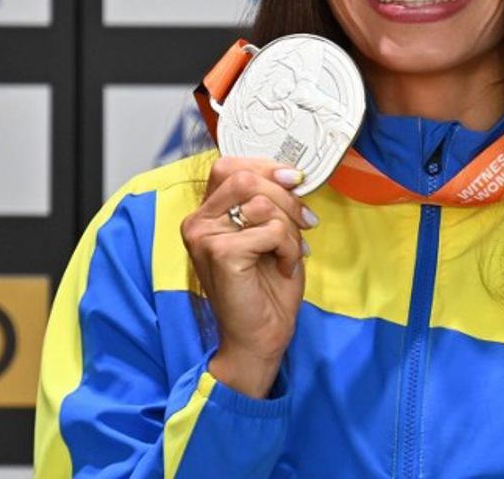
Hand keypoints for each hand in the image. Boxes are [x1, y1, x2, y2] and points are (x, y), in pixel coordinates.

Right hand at [180, 157, 318, 397]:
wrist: (260, 337)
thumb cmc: (266, 288)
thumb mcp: (270, 233)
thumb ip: (269, 202)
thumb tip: (292, 174)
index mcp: (207, 214)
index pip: (229, 166)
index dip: (266, 166)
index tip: (295, 179)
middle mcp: (198, 221)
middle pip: (245, 178)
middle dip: (286, 198)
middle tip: (306, 222)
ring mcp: (204, 236)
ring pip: (261, 202)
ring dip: (290, 227)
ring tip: (291, 252)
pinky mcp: (220, 252)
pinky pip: (271, 229)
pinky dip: (289, 247)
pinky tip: (284, 267)